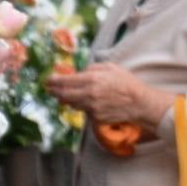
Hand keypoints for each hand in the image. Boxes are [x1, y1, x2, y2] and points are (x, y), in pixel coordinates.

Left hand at [47, 63, 168, 129]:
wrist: (139, 103)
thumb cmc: (126, 82)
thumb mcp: (109, 67)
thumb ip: (91, 69)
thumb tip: (79, 73)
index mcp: (91, 80)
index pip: (65, 81)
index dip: (53, 81)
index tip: (47, 80)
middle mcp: (88, 95)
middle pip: (64, 95)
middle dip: (54, 91)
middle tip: (50, 89)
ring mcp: (91, 108)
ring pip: (72, 104)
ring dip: (67, 99)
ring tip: (64, 95)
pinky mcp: (95, 118)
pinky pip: (84, 111)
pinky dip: (82, 107)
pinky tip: (87, 102)